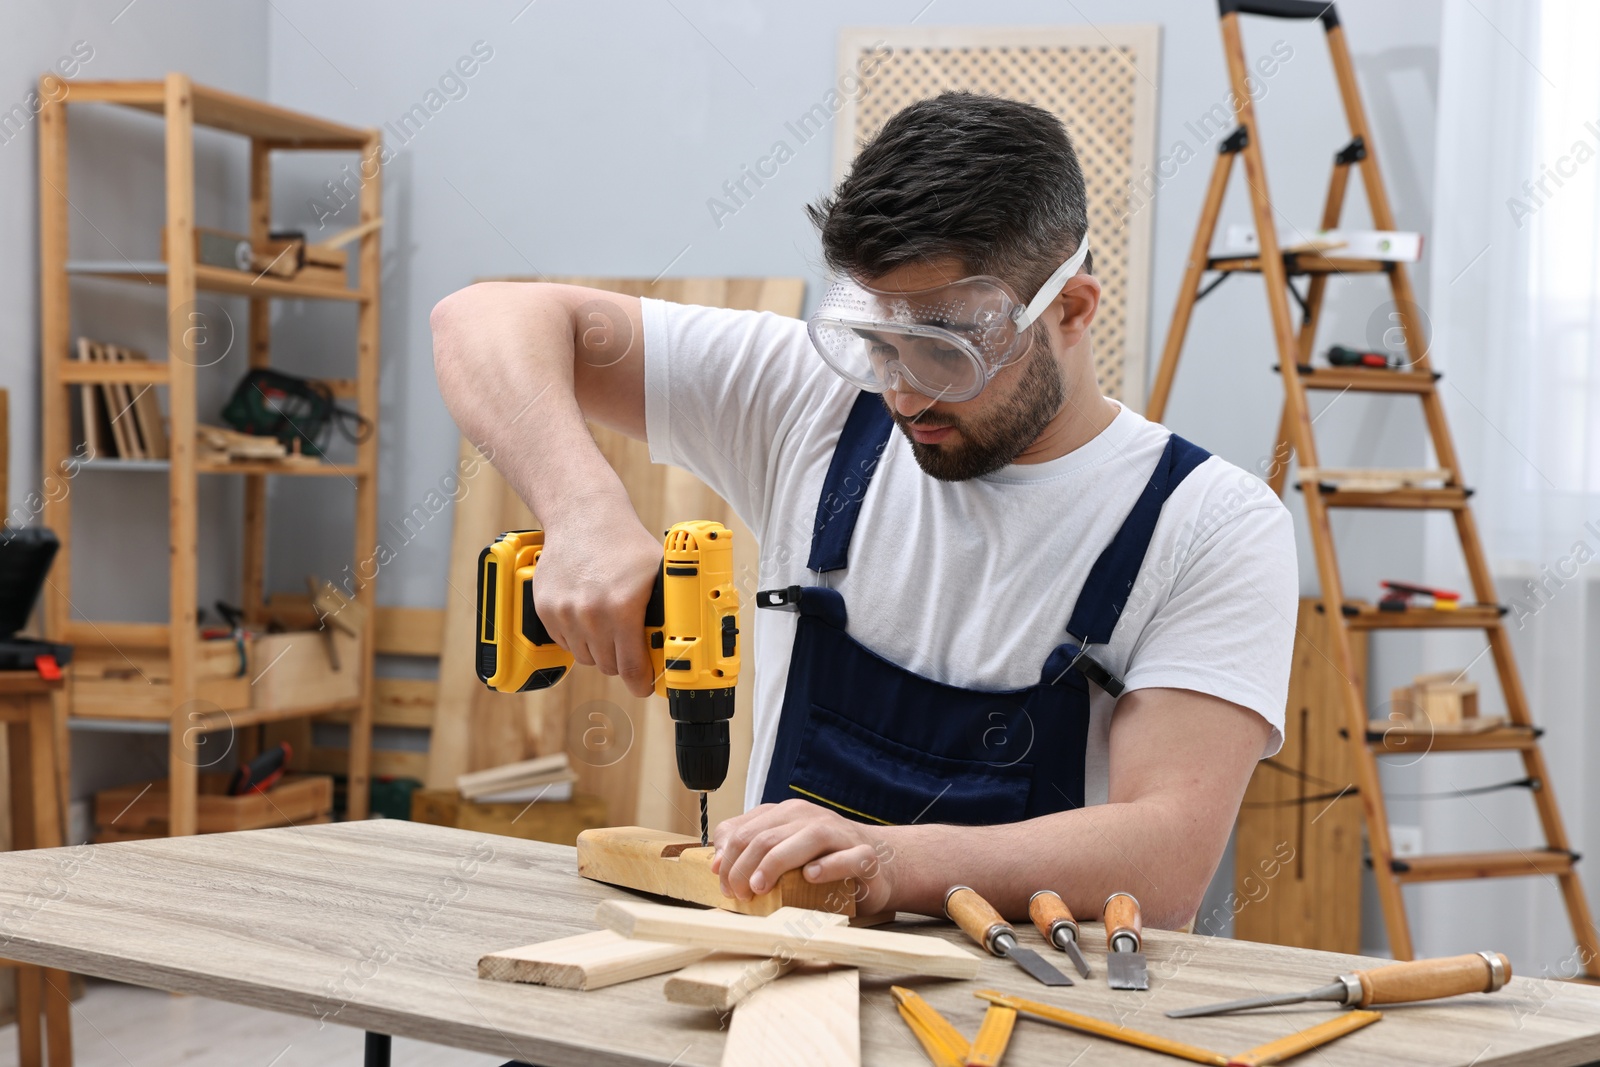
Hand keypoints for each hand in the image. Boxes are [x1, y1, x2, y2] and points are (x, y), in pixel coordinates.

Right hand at [532, 497, 660, 697]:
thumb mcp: (658, 573)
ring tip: (609, 624)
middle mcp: (590, 615)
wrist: (583, 516)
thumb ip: (669, 608)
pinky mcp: (545, 609)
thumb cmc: (625, 543)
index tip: (645, 686)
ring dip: (599, 648)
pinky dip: (577, 636)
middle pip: (608, 665)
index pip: (630, 668)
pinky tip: (589, 615)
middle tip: (631, 647)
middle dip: (622, 661)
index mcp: (622, 609)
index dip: (641, 683)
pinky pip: (565, 641)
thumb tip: (684, 640)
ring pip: (585, 656)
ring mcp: (564, 612)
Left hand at [710, 798, 896, 914]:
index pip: (747, 830)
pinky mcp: (863, 855)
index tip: (722, 883)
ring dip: (776, 864)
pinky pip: (845, 858)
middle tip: (738, 894)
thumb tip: (716, 861)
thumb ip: (749, 848)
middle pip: (767, 837)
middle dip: (744, 867)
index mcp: (788, 814)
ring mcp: (839, 834)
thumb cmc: (823, 860)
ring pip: (804, 839)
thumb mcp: (781, 850)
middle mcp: (811, 818)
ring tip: (759, 888)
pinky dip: (826, 867)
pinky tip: (810, 877)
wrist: (877, 864)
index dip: (729, 858)